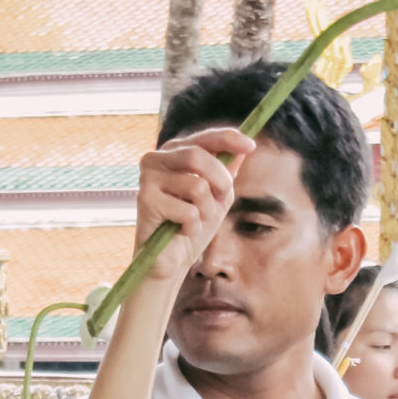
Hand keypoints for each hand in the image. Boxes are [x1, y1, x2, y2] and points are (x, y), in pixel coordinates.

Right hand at [134, 128, 253, 282]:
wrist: (169, 261)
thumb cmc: (191, 226)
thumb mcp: (216, 198)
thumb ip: (226, 174)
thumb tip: (243, 151)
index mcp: (175, 153)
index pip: (205, 138)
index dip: (229, 139)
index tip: (251, 146)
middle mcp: (157, 159)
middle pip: (198, 156)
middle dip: (220, 181)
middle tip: (221, 200)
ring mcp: (148, 178)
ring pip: (196, 186)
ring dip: (206, 210)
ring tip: (196, 221)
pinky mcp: (145, 200)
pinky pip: (187, 211)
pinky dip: (193, 227)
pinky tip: (181, 231)